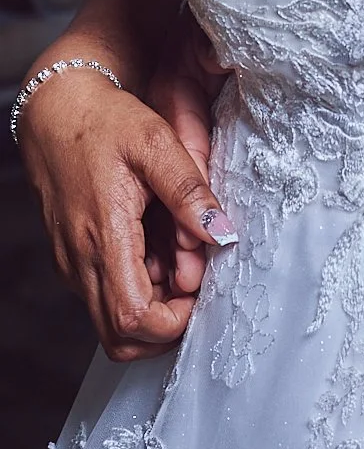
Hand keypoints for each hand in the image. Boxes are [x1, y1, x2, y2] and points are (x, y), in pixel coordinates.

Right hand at [17, 58, 234, 361]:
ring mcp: (74, 265)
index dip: (171, 321)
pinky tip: (160, 250)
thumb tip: (222, 232)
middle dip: (165, 324)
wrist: (57, 111)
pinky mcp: (75, 259)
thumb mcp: (155, 142)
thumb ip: (189, 190)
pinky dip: (137, 288)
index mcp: (103, 237)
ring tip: (180, 259)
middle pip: (121, 337)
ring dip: (153, 306)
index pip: (132, 318)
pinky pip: (105, 295)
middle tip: (193, 281)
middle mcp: (81, 262)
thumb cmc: (105, 123)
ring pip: (112, 321)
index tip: (199, 289)